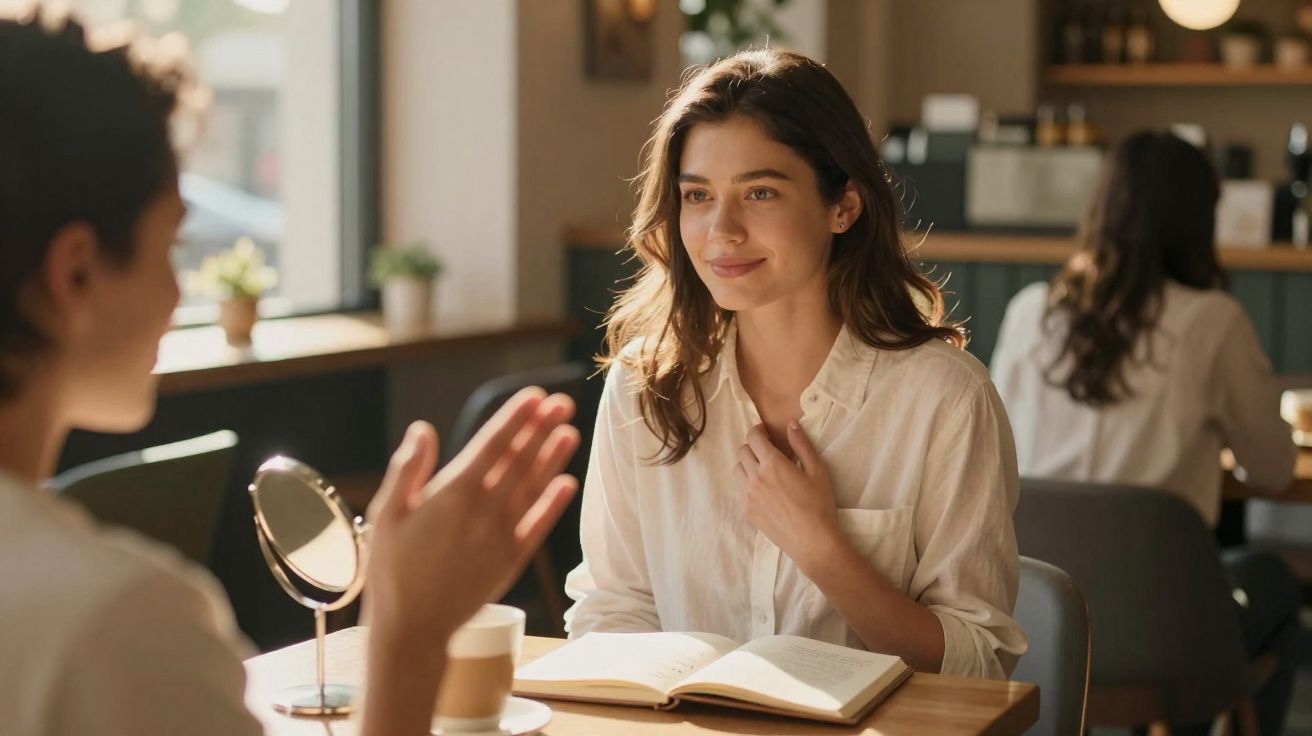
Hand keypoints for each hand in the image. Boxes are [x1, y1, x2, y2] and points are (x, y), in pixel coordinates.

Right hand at [364, 387, 580, 647]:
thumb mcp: (387, 514)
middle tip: (562, 402)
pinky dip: (553, 504)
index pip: (491, 446)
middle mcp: (483, 512)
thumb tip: (422, 429)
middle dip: (540, 429)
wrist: (411, 628)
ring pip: (532, 488)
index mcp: (452, 495)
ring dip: (552, 459)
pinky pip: (538, 526)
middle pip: (518, 461)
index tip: (533, 396)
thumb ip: (407, 470)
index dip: (514, 419)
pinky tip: (566, 483)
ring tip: (569, 432)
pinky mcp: (511, 560)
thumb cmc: (392, 569)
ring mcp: (501, 536)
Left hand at [734, 422, 840, 567]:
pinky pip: (740, 490)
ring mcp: (748, 495)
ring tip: (764, 470)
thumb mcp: (818, 470)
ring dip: (747, 464)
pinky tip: (765, 490)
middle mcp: (755, 477)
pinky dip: (749, 484)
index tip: (766, 432)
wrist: (812, 542)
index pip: (753, 437)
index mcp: (772, 464)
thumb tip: (791, 424)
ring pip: (737, 470)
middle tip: (767, 451)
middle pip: (742, 451)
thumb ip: (802, 445)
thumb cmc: (819, 505)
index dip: (758, 430)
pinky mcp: (747, 511)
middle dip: (753, 446)